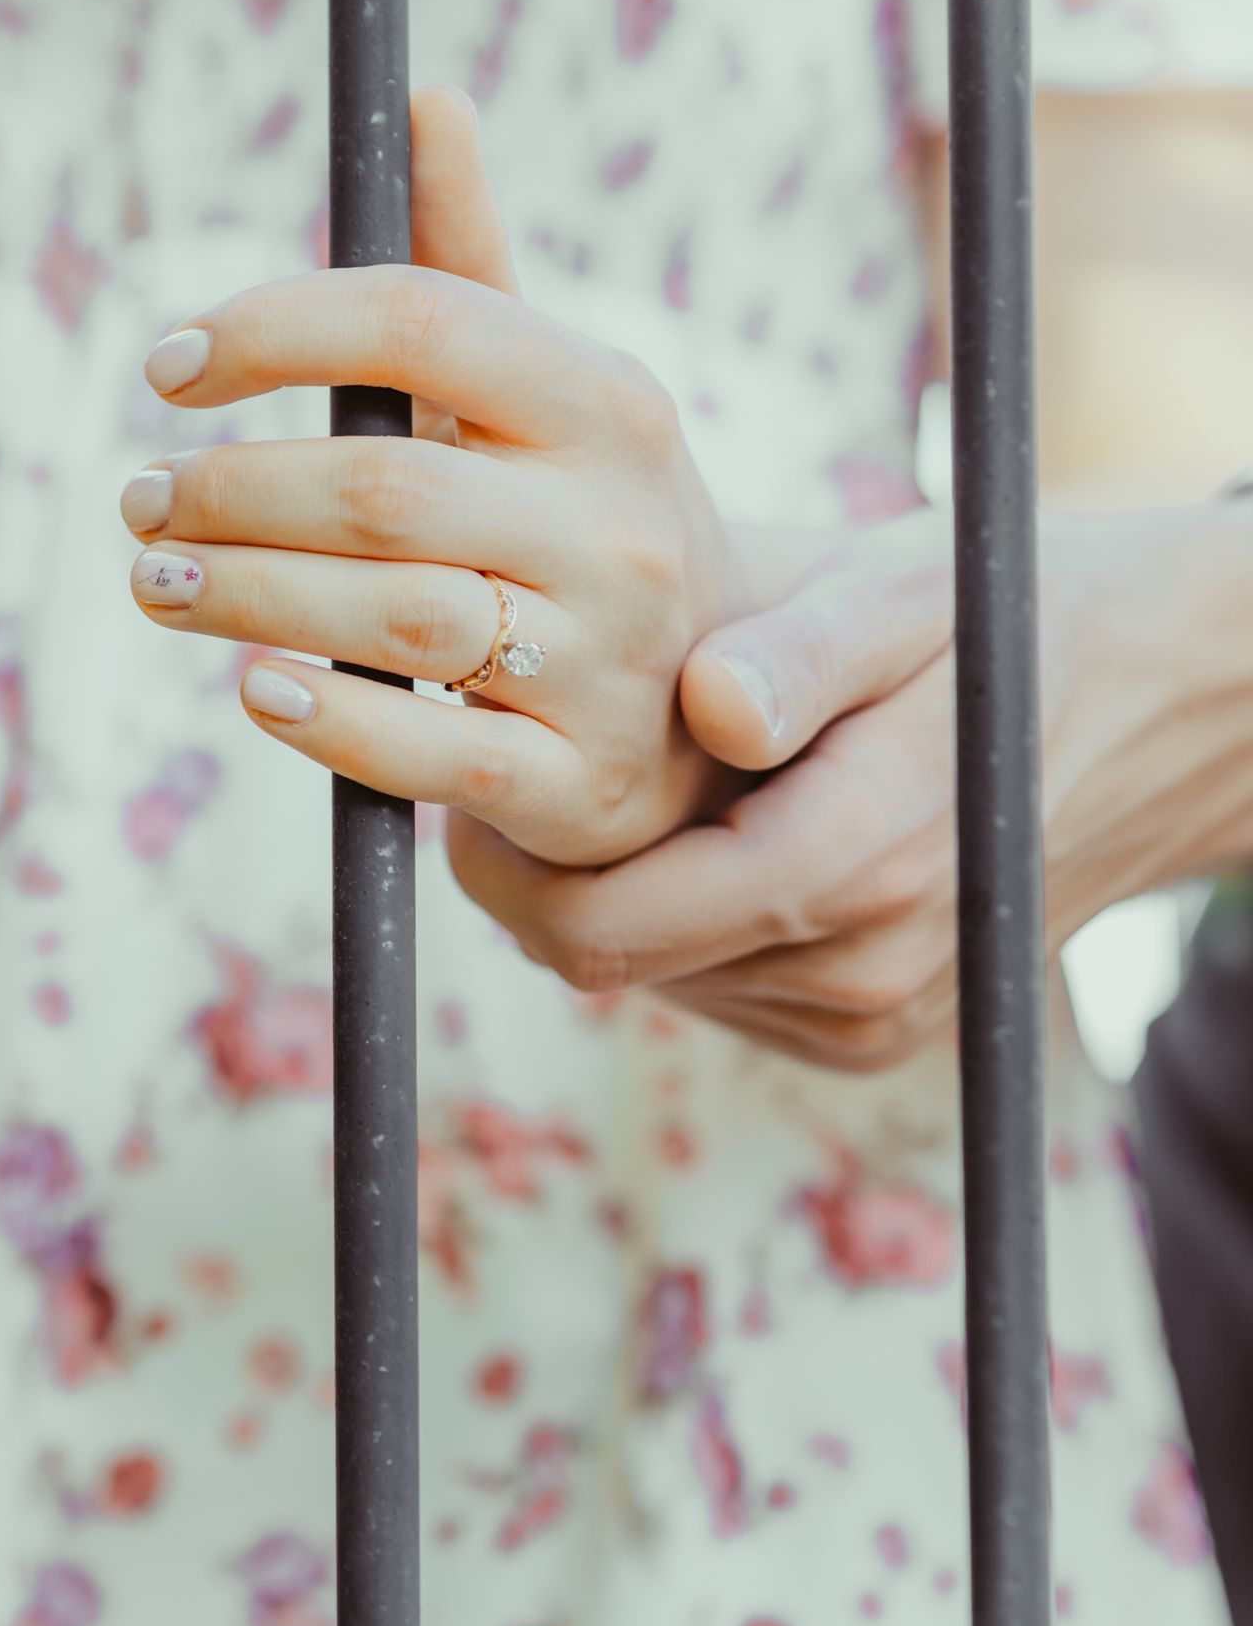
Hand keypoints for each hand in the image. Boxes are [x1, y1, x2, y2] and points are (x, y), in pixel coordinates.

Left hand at [122, 89, 741, 867]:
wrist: (703, 711)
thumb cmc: (579, 520)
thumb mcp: (551, 392)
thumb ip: (468, 260)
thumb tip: (423, 98)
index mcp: (609, 402)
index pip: (420, 321)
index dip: (275, 329)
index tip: (168, 364)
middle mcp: (619, 526)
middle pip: (380, 486)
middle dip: (227, 489)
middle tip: (139, 498)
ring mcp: (607, 661)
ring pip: (389, 616)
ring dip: (242, 595)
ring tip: (157, 580)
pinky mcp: (577, 783)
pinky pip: (432, 746)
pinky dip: (328, 718)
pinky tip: (256, 690)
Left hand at [451, 503, 1252, 1072]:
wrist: (1160, 709)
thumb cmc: (1005, 617)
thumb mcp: (903, 591)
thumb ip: (801, 650)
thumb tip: (710, 705)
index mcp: (854, 860)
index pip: (596, 928)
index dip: (496, 860)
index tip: (464, 764)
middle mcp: (864, 969)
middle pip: (606, 958)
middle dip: (537, 871)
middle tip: (505, 754)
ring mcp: (873, 1017)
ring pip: (654, 977)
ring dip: (615, 891)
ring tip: (621, 774)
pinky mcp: (874, 1035)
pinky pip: (719, 989)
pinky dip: (684, 919)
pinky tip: (712, 823)